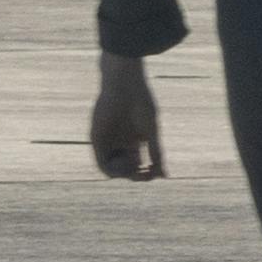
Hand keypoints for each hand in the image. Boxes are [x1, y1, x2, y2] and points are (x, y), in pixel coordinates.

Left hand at [86, 60, 160, 184]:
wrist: (124, 85)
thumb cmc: (141, 104)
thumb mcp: (151, 131)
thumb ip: (156, 152)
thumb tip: (164, 175)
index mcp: (133, 140)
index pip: (136, 164)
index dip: (145, 172)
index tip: (155, 173)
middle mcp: (119, 143)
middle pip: (125, 168)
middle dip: (137, 176)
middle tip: (147, 175)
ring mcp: (107, 141)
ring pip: (113, 169)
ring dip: (125, 175)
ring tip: (136, 171)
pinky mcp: (97, 139)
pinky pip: (102, 163)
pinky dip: (114, 170)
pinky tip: (127, 167)